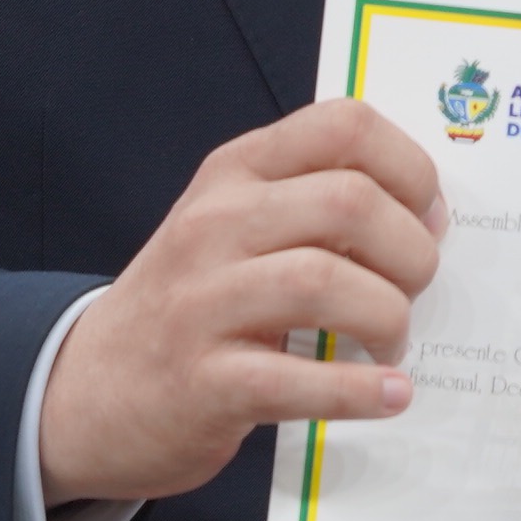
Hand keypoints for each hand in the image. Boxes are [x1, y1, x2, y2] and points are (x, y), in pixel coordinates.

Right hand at [37, 99, 446, 504]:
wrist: (90, 390)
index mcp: (236, 172)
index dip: (411, 167)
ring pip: (326, 284)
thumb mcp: (237, 225)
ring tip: (391, 343)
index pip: (343, 125)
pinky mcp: (202, 382)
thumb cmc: (194, 301)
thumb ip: (315, 203)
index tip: (430, 217)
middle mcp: (216, 224)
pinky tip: (387, 395)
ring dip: (387, 317)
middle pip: (349, 202)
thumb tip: (429, 219)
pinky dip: (359, 391)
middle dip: (410, 251)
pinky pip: (297, 380)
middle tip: (413, 289)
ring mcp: (203, 302)